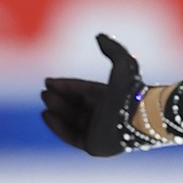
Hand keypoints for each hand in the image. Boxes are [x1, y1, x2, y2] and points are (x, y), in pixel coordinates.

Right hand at [39, 34, 144, 156]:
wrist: (138, 116)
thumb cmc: (132, 90)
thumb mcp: (123, 63)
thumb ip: (113, 49)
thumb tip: (99, 35)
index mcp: (112, 99)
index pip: (84, 92)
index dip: (67, 86)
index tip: (48, 81)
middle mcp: (106, 117)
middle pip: (76, 106)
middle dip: (59, 97)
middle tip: (44, 90)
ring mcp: (100, 133)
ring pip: (72, 120)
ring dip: (56, 110)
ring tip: (45, 99)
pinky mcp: (95, 147)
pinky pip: (71, 136)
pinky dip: (57, 126)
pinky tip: (46, 114)